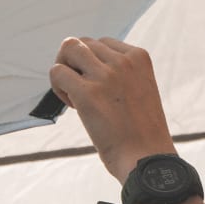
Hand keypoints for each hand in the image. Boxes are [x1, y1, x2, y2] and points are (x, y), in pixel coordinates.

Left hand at [49, 37, 175, 180]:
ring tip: (73, 94)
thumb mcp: (140, 89)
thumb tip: (83, 66)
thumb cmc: (142, 133)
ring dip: (65, 70)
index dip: (94, 63)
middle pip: (82, 43)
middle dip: (75, 64)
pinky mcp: (87, 93)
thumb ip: (120, 73)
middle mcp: (122, 61)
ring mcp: (105, 76)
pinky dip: (58, 87)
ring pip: (68, 49)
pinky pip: (57, 72)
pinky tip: (73, 105)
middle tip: (80, 89)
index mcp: (139, 57)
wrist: (147, 160)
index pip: (102, 43)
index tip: (100, 86)